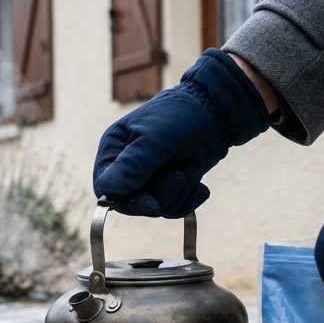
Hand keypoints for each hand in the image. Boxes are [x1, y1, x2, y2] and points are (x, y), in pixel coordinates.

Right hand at [93, 49, 270, 217]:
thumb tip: (108, 191)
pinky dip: (189, 200)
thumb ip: (132, 165)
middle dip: (162, 193)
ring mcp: (148, 180)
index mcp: (112, 151)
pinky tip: (200, 186)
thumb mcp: (155, 138)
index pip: (107, 190)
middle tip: (180, 173)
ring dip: (179, 192)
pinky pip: (173, 209)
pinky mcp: (168, 188)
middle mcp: (126, 168)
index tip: (152, 203)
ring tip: (190, 167)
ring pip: (157, 208)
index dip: (129, 201)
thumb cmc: (180, 116)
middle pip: (134, 204)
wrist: (216, 112)